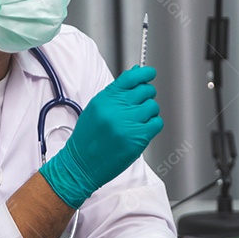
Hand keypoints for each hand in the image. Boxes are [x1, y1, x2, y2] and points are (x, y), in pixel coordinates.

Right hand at [39, 66, 162, 207]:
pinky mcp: (137, 138)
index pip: (131, 77)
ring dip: (149, 113)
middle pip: (146, 90)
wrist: (81, 164)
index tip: (150, 73)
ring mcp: (127, 123)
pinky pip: (157, 123)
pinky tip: (143, 130)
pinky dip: (153, 125)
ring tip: (138, 122)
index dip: (144, 73)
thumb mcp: (96, 109)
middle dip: (146, 96)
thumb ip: (116, 93)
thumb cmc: (87, 139)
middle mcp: (116, 108)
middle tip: (141, 105)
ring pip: (153, 106)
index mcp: (105, 99)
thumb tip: (135, 75)